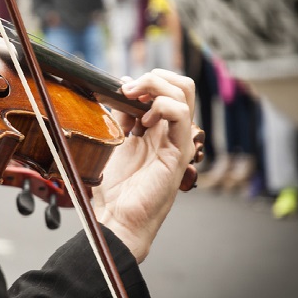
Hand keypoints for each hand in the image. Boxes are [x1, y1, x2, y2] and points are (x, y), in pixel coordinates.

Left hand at [91, 69, 195, 262]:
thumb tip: (119, 89)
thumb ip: (119, 118)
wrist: (115, 220)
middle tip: (128, 88)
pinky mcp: (177, 154)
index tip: (119, 85)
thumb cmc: (113, 191)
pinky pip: (182, 116)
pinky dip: (162, 106)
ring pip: (184, 94)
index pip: (166, 90)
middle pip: (182, 86)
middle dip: (154, 76)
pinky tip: (144, 119)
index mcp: (157, 130)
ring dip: (155, 87)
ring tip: (133, 98)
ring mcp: (176, 143)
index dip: (145, 81)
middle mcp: (170, 134)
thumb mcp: (112, 142)